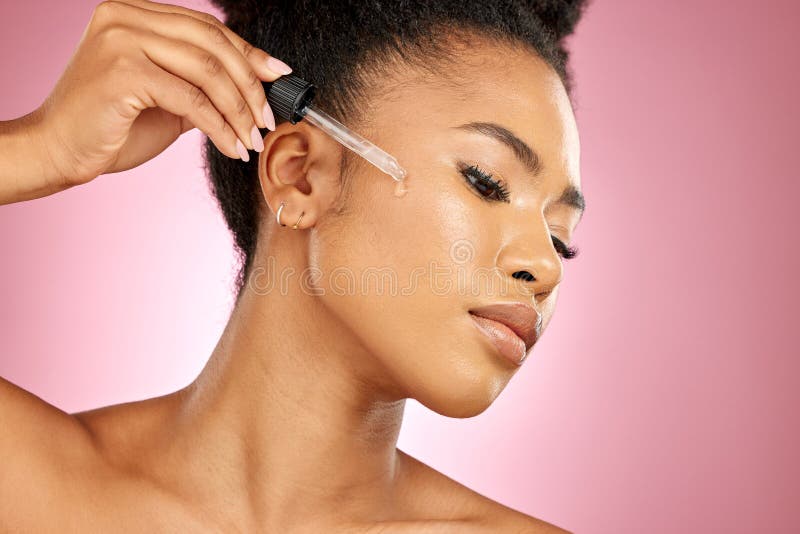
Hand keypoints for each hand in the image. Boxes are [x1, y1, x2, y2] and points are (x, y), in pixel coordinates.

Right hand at [30, 0, 290, 188]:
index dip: (248, 52)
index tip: (278, 76)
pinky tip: (232, 146)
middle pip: (212, 44)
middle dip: (250, 84)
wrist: (58, 151)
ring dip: (239, 110)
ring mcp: (121, 40)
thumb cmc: (109, 126)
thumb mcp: (164, 98)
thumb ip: (199, 85)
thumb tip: (253, 88)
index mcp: (133, 14)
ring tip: (253, 137)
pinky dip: (220, 126)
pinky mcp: (122, 71)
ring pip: (207, 71)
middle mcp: (125, 17)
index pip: (206, 27)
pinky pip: (191, 99)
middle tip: (269, 117)